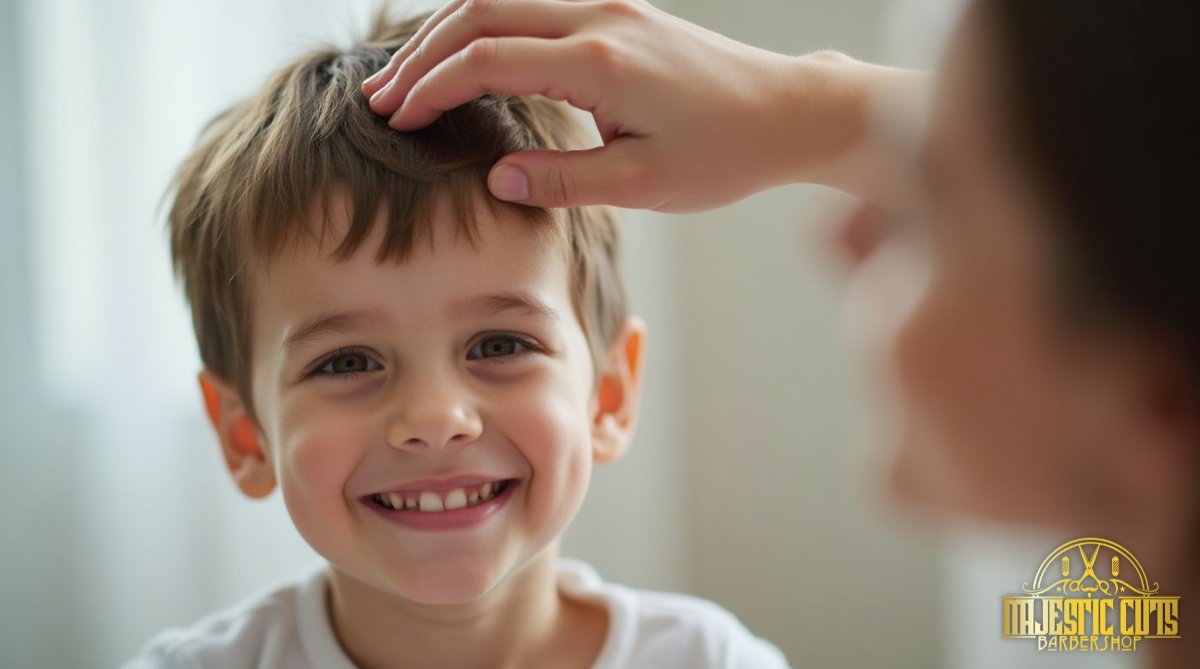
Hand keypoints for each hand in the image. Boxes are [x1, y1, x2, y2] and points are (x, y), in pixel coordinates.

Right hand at [361, 0, 871, 211]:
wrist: (789, 111)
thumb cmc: (726, 153)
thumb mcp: (644, 186)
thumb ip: (564, 181)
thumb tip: (495, 177)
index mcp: (600, 61)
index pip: (487, 60)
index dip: (432, 89)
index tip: (397, 121)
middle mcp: (599, 17)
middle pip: (480, 10)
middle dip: (423, 53)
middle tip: (382, 96)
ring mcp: (610, 7)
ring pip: (504, 0)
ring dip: (451, 34)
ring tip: (411, 77)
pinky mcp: (620, 13)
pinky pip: (534, 7)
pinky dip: (489, 28)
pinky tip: (470, 60)